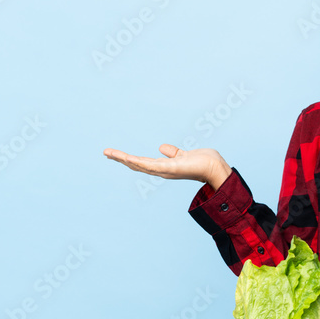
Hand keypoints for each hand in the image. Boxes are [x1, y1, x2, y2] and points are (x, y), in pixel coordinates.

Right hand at [103, 144, 231, 190]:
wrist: (214, 167)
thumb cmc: (202, 162)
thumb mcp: (183, 155)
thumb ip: (172, 153)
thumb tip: (161, 147)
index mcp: (163, 167)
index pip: (142, 162)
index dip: (128, 159)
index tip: (115, 154)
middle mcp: (161, 170)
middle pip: (136, 164)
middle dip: (120, 159)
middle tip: (105, 152)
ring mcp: (164, 170)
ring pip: (139, 164)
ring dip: (123, 159)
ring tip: (108, 153)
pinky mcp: (169, 168)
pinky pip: (150, 165)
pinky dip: (137, 162)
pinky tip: (127, 158)